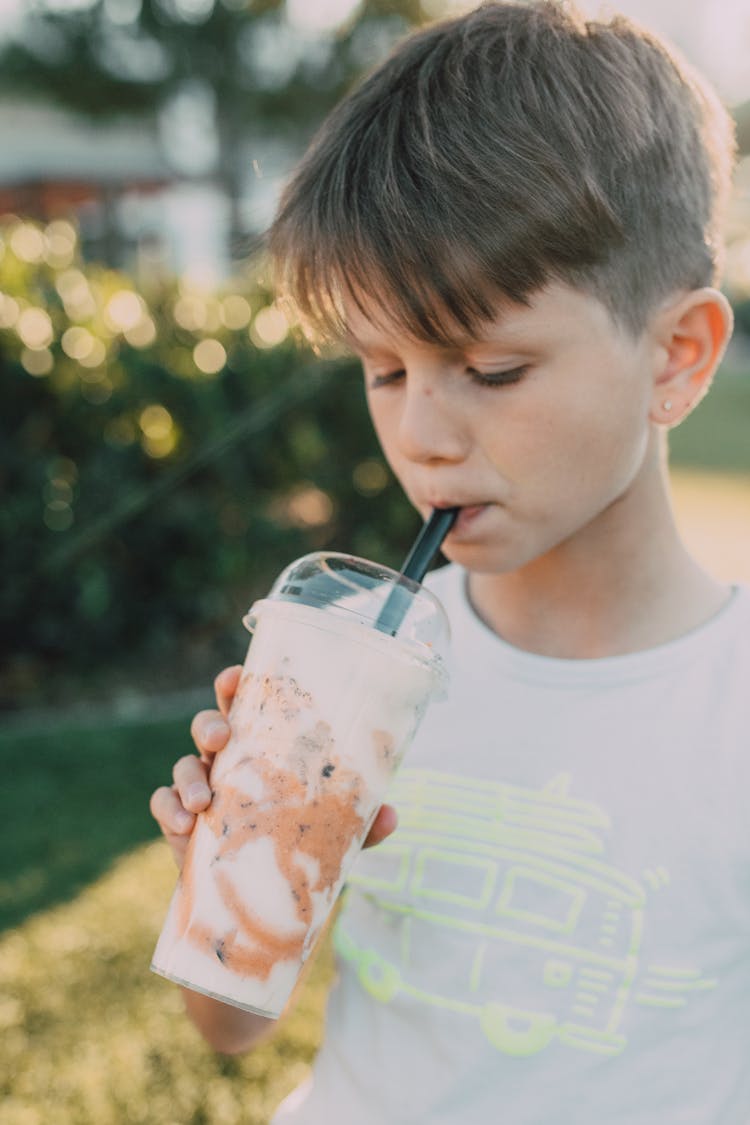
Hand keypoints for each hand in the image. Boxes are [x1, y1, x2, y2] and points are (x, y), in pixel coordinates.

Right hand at [149, 664, 397, 869]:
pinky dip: (168, 809)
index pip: (248, 704)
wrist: (269, 897)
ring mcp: (201, 788)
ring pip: (183, 764)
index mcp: (263, 747)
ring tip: (202, 803)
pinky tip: (182, 824)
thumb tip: (392, 816)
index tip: (235, 677)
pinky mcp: (179, 822)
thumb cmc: (301, 844)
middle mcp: (228, 760)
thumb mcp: (337, 832)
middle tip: (220, 739)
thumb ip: (362, 822)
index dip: (236, 684)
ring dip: (189, 776)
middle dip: (209, 725)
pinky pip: (162, 803)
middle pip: (208, 724)